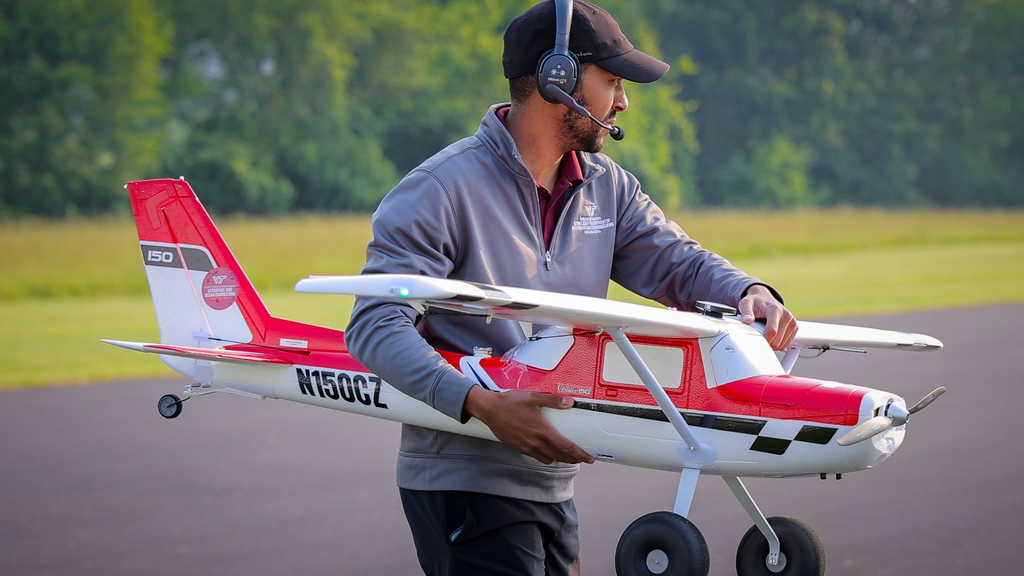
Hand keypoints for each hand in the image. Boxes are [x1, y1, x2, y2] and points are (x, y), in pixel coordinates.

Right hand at [464, 386, 594, 464]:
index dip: (580, 454)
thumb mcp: (533, 398)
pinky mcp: (519, 448)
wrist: (490, 410)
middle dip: (573, 459)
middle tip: (581, 458)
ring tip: (565, 455)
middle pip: (560, 457)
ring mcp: (526, 447)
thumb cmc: (510, 402)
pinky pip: (536, 457)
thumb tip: (569, 402)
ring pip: (548, 459)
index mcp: (542, 431)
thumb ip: (553, 401)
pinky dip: (545, 456)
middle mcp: (535, 442)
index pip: (566, 447)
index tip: (589, 458)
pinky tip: (546, 450)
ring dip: (559, 459)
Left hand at [738, 285, 797, 349]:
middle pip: (778, 340)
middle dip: (768, 343)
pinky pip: (788, 342)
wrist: (763, 297)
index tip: (757, 339)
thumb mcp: (746, 303)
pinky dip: (779, 344)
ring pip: (783, 343)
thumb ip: (746, 312)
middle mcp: (786, 315)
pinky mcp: (794, 326)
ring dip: (774, 344)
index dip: (764, 339)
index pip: (772, 331)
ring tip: (766, 336)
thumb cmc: (754, 302)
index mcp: (775, 310)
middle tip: (759, 337)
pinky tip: (773, 338)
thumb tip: (747, 320)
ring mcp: (792, 321)